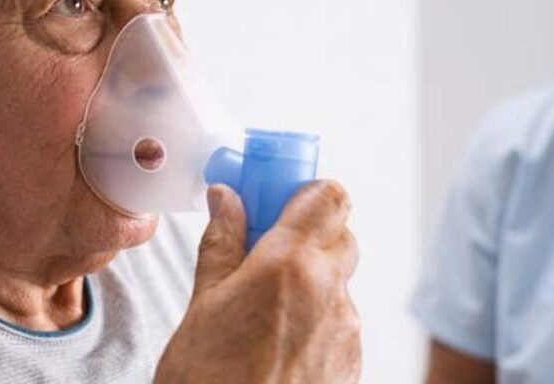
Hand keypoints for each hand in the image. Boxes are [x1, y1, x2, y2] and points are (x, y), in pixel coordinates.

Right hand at [155, 181, 360, 383]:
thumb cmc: (208, 379)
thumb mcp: (202, 302)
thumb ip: (222, 242)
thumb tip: (226, 199)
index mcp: (290, 265)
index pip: (329, 196)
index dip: (305, 189)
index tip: (275, 194)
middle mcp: (329, 292)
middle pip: (340, 233)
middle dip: (307, 230)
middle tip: (263, 242)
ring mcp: (346, 331)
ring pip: (339, 278)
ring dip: (310, 274)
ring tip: (262, 299)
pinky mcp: (351, 363)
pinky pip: (340, 318)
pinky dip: (316, 313)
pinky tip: (276, 334)